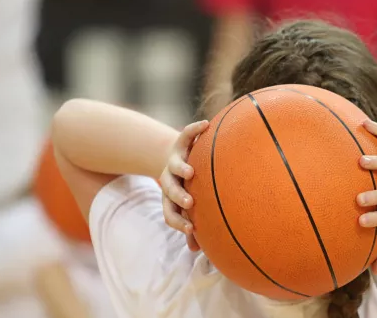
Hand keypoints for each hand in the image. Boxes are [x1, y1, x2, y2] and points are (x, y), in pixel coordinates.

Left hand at [160, 120, 209, 250]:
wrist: (172, 156)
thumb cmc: (185, 187)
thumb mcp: (185, 204)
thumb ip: (190, 223)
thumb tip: (196, 251)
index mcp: (171, 196)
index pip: (170, 212)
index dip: (178, 222)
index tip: (190, 230)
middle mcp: (170, 179)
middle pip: (169, 189)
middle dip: (177, 196)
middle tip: (189, 203)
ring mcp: (175, 160)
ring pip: (175, 165)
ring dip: (181, 169)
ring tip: (190, 172)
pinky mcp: (181, 142)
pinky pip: (187, 133)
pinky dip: (195, 128)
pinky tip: (207, 124)